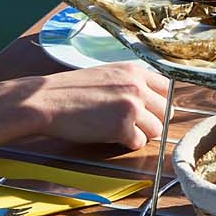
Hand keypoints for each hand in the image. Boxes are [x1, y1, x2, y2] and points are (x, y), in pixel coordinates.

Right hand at [28, 61, 170, 151]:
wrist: (47, 100)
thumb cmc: (71, 89)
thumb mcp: (107, 74)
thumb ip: (130, 83)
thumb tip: (148, 98)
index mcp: (134, 71)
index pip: (168, 89)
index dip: (159, 103)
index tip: (149, 111)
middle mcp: (137, 87)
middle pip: (165, 112)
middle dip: (152, 121)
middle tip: (133, 125)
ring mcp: (131, 107)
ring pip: (156, 129)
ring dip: (142, 134)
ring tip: (121, 131)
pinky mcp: (122, 127)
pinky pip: (139, 142)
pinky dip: (128, 144)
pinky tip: (113, 138)